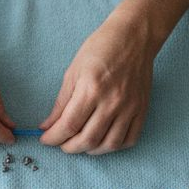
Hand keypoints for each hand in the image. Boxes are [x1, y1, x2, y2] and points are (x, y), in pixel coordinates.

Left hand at [39, 18, 154, 153]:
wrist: (133, 37)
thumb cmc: (101, 49)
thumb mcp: (73, 71)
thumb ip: (61, 103)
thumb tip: (48, 126)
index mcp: (91, 90)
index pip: (68, 126)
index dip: (53, 138)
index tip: (45, 139)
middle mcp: (112, 102)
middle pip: (88, 140)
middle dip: (69, 147)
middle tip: (61, 144)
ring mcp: (130, 108)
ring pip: (108, 145)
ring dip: (90, 150)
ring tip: (80, 144)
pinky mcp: (142, 110)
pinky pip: (129, 139)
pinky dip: (114, 146)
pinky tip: (103, 141)